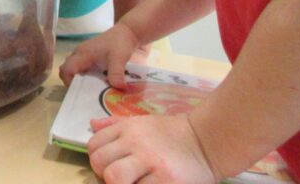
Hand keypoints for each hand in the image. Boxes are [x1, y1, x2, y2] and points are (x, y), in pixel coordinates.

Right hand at [60, 22, 140, 87]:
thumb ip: (116, 74)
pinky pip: (81, 67)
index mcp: (82, 54)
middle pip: (67, 69)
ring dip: (79, 79)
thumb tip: (118, 89)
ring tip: (91, 89)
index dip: (68, 82)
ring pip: (73, 68)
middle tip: (85, 93)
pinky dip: (85, 75)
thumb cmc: (120, 43)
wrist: (127, 32)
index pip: (66, 69)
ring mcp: (84, 53)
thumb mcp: (119, 58)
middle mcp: (79, 53)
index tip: (80, 92)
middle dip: (72, 82)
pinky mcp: (89, 55)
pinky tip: (97, 82)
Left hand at [88, 114, 217, 183]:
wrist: (207, 141)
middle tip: (122, 181)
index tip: (110, 169)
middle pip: (99, 163)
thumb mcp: (141, 122)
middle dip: (105, 177)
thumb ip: (115, 126)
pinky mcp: (166, 180)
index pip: (94, 146)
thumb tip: (92, 124)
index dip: (98, 162)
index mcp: (127, 128)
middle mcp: (135, 142)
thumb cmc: (172, 134)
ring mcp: (151, 161)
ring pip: (114, 178)